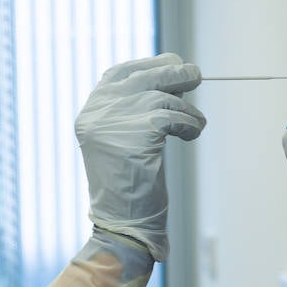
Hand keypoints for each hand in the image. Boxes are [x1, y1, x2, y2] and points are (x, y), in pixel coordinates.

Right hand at [75, 53, 205, 261]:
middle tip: (196, 75)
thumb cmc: (129, 188)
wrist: (124, 224)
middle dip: (173, 74)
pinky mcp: (136, 136)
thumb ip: (134, 111)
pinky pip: (173, 116)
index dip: (146, 65)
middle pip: (141, 79)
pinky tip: (192, 133)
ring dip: (186, 108)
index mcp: (89, 115)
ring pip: (161, 96)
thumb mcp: (123, 142)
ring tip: (196, 123)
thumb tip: (171, 76)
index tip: (170, 63)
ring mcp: (114, 124)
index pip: (117, 75)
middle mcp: (97, 115)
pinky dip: (189, 123)